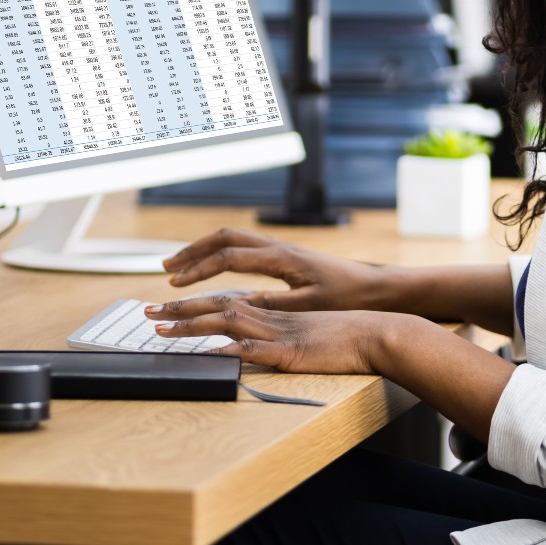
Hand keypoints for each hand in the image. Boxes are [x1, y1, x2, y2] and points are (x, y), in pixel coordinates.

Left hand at [145, 294, 416, 374]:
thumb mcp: (306, 331)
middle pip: (216, 307)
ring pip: (226, 322)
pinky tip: (209, 352)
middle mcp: (270, 317)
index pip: (225, 302)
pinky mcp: (290, 352)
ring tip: (161, 330)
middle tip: (147, 314)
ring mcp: (278, 333)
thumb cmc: (346, 336)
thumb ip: (280, 334)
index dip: (194, 304)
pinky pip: (254, 350)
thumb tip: (254, 342)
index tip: (167, 308)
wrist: (376, 333)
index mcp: (272, 312)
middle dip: (179, 311)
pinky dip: (229, 350)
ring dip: (191, 325)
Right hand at [162, 228, 397, 311]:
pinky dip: (221, 253)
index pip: (228, 257)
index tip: (176, 283)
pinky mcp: (286, 256)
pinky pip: (244, 246)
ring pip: (233, 239)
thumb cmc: (347, 298)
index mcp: (281, 258)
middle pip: (224, 238)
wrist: (378, 288)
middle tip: (167, 268)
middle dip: (192, 251)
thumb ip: (270, 305)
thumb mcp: (307, 306)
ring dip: (205, 249)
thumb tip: (233, 305)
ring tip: (182, 266)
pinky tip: (214, 267)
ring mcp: (281, 249)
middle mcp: (278, 247)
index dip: (198, 269)